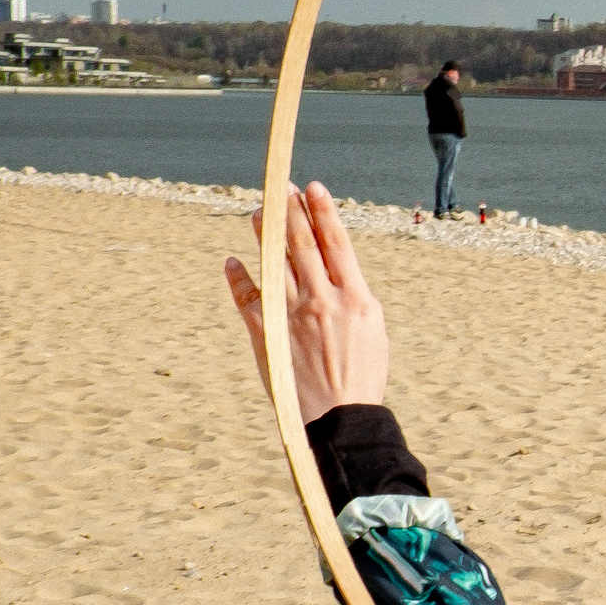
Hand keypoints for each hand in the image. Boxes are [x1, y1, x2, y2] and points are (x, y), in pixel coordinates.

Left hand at [224, 181, 389, 423]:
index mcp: (354, 298)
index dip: (323, 212)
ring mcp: (292, 317)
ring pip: (275, 265)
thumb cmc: (363, 376)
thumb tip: (336, 271)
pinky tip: (233, 261)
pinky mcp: (267, 336)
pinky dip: (239, 279)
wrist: (342, 417)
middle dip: (292, 212)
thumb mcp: (372, 330)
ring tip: (258, 212)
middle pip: (303, 246)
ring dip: (266, 236)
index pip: (337, 244)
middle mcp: (322, 301)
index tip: (313, 187)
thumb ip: (353, 298)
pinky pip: (248, 300)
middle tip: (282, 187)